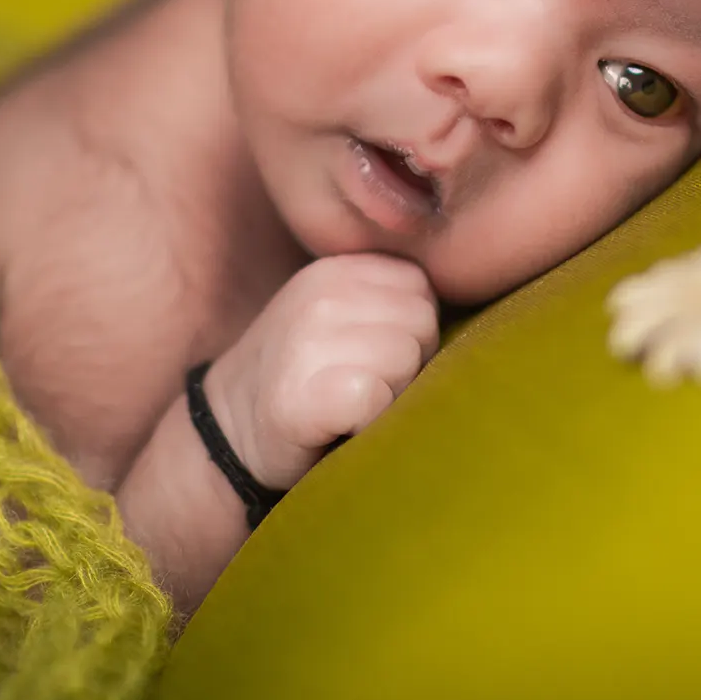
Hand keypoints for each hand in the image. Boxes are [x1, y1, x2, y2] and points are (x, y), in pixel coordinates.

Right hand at [202, 253, 440, 493]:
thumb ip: (390, 298)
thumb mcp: (340, 314)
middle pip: (423, 323)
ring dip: (390, 394)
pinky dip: (368, 422)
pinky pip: (376, 399)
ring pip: (406, 360)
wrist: (230, 430)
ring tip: (350, 404)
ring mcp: (307, 342)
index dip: (412, 330)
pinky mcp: (301, 395)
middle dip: (408, 361)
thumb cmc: (304, 376)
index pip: (422, 287)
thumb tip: (470, 305)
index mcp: (336, 269)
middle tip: (362, 385)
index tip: (373, 355)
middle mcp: (320, 295)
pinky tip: (340, 425)